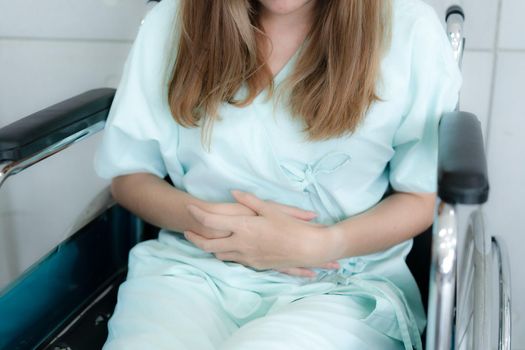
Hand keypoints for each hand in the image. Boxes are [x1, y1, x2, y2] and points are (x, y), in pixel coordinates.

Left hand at [184, 190, 338, 272]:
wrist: (308, 248)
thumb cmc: (290, 226)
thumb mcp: (270, 208)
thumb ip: (249, 200)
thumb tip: (234, 192)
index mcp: (243, 227)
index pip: (210, 221)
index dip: (196, 214)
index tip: (189, 208)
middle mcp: (240, 244)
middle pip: (207, 245)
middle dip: (194, 238)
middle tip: (187, 231)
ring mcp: (247, 257)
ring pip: (220, 255)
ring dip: (210, 248)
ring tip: (206, 239)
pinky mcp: (255, 265)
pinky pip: (235, 260)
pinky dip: (228, 254)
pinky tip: (229, 248)